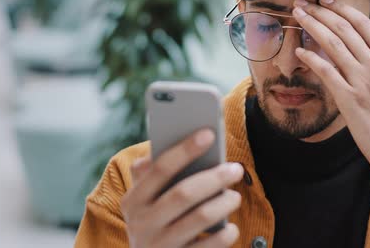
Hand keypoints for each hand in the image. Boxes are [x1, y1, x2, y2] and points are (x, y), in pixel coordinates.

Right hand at [120, 129, 243, 247]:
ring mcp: (159, 246)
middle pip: (183, 193)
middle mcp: (142, 224)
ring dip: (223, 204)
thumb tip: (171, 143)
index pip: (161, 168)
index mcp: (133, 200)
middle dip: (213, 178)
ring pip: (199, 218)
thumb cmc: (155, 220)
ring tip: (235, 195)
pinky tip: (232, 228)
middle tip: (236, 168)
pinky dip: (224, 236)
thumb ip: (152, 173)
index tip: (209, 133)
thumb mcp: (145, 200)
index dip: (186, 149)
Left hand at [292, 0, 369, 201]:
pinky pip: (326, 71)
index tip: (325, 0)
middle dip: (320, 12)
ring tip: (296, 15)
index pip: (363, 23)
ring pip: (332, 44)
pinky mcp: (349, 99)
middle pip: (343, 29)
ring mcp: (363, 81)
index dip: (342, 9)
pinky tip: (299, 50)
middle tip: (302, 2)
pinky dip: (311, 57)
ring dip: (311, 26)